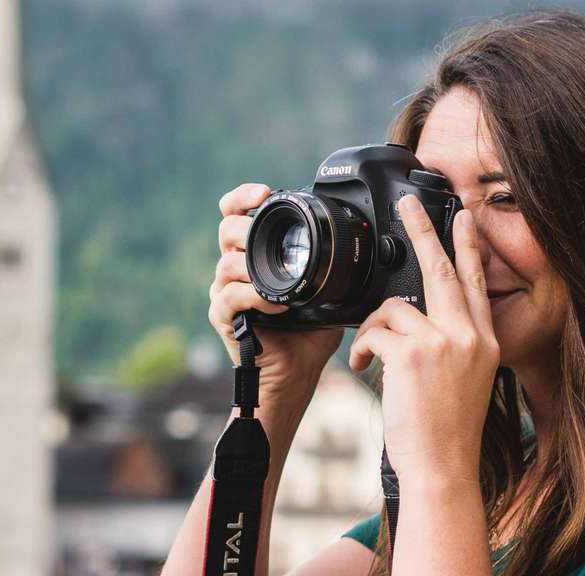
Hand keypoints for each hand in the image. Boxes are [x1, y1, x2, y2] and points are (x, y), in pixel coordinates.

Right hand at [207, 182, 342, 399]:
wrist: (296, 372)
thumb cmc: (309, 334)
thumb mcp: (327, 290)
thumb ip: (333, 265)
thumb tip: (362, 242)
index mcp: (257, 254)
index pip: (235, 213)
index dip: (243, 197)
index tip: (262, 194)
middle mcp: (236, 268)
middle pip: (226, 230)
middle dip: (245, 228)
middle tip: (268, 238)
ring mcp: (226, 292)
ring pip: (226, 264)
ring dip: (253, 267)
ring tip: (283, 280)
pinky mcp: (223, 317)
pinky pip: (230, 297)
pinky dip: (254, 297)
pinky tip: (278, 305)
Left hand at [348, 195, 499, 487]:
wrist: (444, 469)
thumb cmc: (447, 435)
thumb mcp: (463, 383)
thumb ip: (448, 347)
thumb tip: (412, 322)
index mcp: (485, 342)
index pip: (476, 283)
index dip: (468, 247)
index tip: (462, 218)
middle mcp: (469, 335)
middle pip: (442, 269)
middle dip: (423, 230)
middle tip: (408, 203)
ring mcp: (443, 342)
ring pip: (393, 308)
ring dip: (373, 330)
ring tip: (369, 357)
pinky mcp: (412, 354)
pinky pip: (374, 332)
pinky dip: (362, 348)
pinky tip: (364, 368)